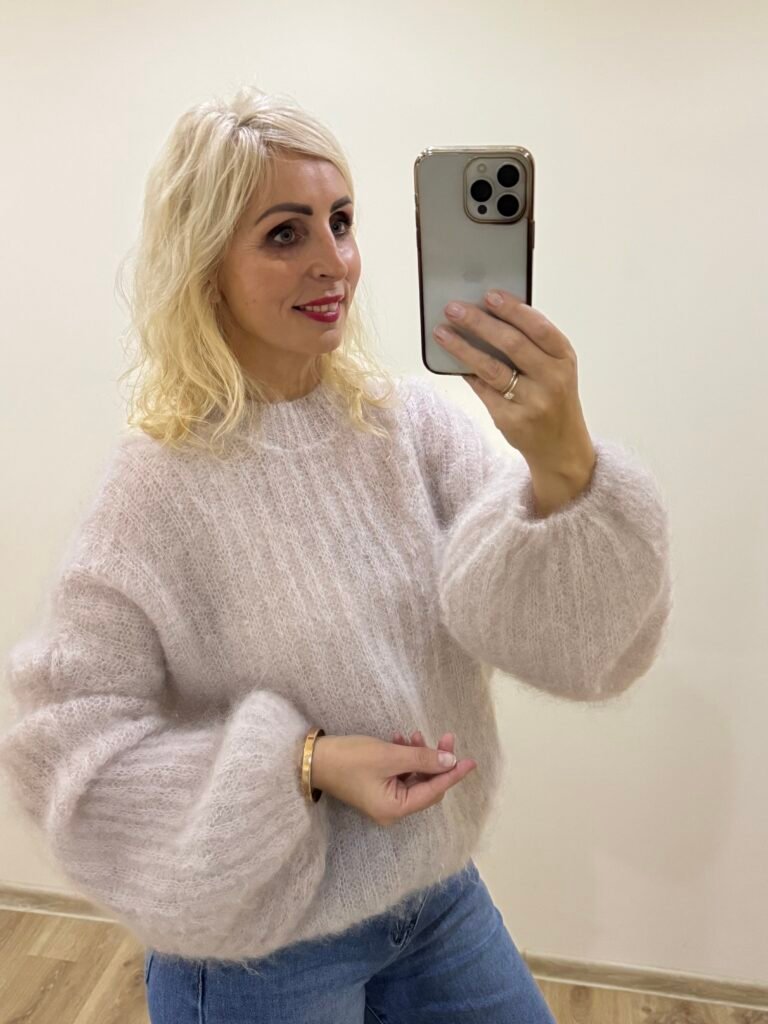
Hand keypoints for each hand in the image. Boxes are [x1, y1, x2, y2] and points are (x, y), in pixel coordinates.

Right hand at [310, 733, 476, 827]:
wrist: (313, 759)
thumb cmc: (350, 759)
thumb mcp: (389, 755)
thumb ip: (422, 759)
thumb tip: (450, 761)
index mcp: (396, 809)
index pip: (434, 791)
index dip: (453, 774)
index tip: (471, 761)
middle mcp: (392, 810)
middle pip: (426, 785)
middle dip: (436, 760)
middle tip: (445, 736)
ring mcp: (384, 801)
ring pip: (414, 778)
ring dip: (418, 756)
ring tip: (414, 734)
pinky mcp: (376, 789)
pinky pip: (400, 775)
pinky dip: (405, 758)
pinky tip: (400, 739)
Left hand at [433, 289, 595, 490]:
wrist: (561, 448)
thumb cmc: (554, 398)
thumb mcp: (556, 369)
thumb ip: (532, 345)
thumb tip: (488, 314)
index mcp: (564, 359)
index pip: (538, 327)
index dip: (512, 309)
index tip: (488, 295)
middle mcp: (552, 380)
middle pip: (511, 344)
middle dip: (479, 323)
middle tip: (453, 309)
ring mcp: (532, 402)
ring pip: (490, 368)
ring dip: (462, 347)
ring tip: (442, 332)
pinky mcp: (511, 420)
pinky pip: (483, 391)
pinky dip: (467, 374)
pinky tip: (453, 361)